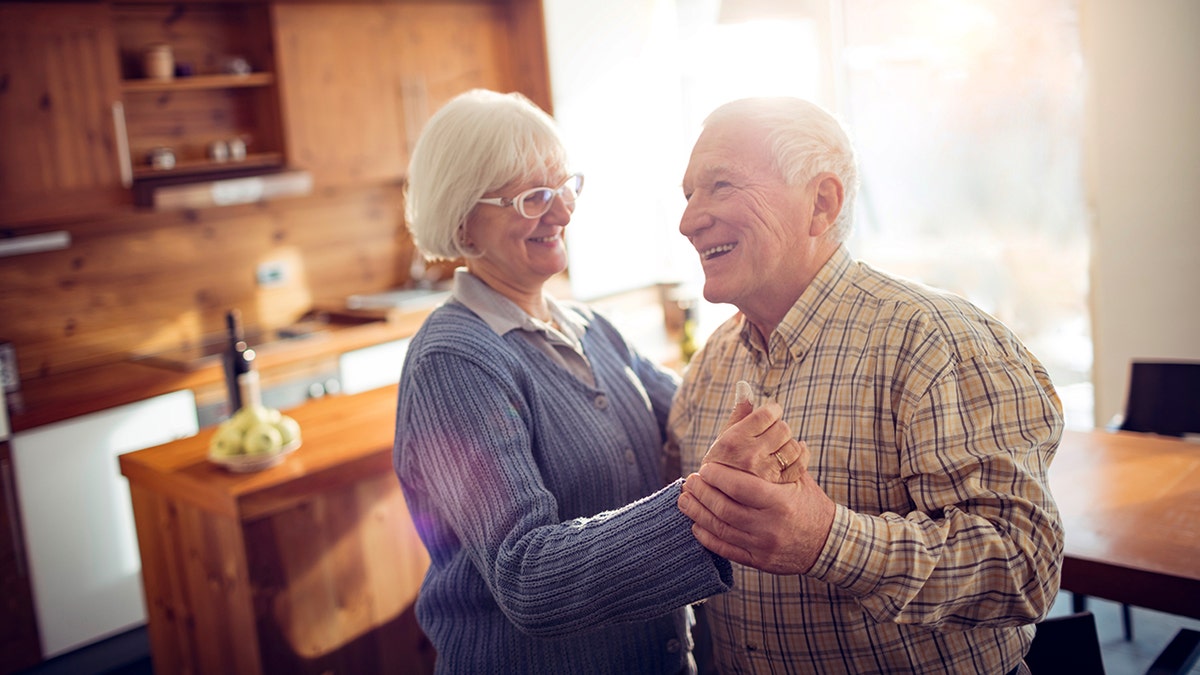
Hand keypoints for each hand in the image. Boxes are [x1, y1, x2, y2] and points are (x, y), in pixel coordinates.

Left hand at [678, 461, 835, 574]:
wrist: (828, 544)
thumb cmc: (810, 502)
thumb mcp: (799, 477)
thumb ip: (776, 453)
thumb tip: (754, 414)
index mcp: (781, 502)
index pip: (740, 488)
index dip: (718, 477)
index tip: (705, 468)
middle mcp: (770, 527)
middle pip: (725, 509)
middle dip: (703, 493)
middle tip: (690, 481)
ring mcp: (763, 547)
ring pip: (721, 529)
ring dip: (697, 513)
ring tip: (685, 499)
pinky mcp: (758, 562)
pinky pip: (725, 550)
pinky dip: (706, 537)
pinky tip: (695, 524)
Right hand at [702, 382, 807, 483]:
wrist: (718, 499)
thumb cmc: (721, 463)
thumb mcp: (724, 437)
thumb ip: (739, 412)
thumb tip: (745, 386)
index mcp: (734, 440)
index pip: (768, 413)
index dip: (773, 410)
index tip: (770, 414)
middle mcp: (750, 456)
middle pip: (783, 428)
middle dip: (779, 427)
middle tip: (772, 433)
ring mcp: (765, 473)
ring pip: (793, 446)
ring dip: (788, 443)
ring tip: (778, 446)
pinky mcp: (777, 486)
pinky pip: (799, 464)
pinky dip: (800, 455)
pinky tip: (794, 452)